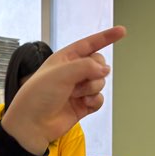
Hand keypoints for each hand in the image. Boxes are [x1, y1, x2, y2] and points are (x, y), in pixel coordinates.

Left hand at [1, 26, 124, 154]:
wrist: (33, 124)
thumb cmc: (38, 95)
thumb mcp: (60, 73)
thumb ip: (86, 66)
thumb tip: (104, 69)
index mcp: (65, 59)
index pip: (89, 44)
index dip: (105, 37)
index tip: (122, 31)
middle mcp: (73, 72)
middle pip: (99, 64)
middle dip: (95, 72)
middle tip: (81, 81)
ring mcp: (78, 89)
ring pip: (100, 82)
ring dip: (91, 88)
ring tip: (75, 95)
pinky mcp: (83, 105)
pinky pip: (99, 99)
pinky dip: (94, 101)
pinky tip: (84, 104)